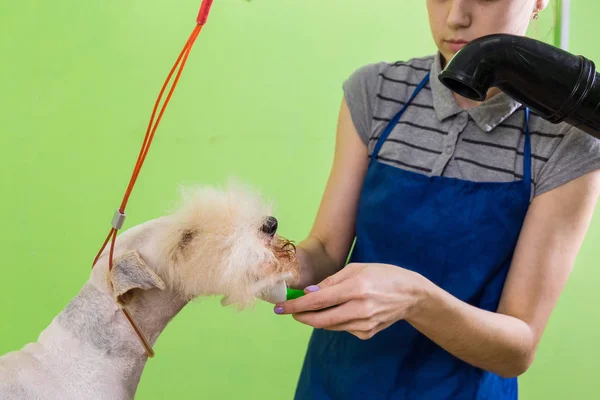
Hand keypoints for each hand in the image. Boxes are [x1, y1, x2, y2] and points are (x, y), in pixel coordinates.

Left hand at [274, 263, 430, 339]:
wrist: (411, 295)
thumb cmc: (382, 275)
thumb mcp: (357, 268)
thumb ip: (331, 281)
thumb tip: (309, 293)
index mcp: (356, 288)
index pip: (318, 300)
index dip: (296, 305)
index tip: (280, 307)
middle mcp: (360, 309)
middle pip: (320, 319)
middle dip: (300, 316)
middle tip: (288, 310)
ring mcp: (364, 324)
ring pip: (329, 325)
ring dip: (315, 317)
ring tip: (310, 307)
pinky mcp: (367, 333)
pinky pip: (342, 328)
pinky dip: (334, 320)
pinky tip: (339, 310)